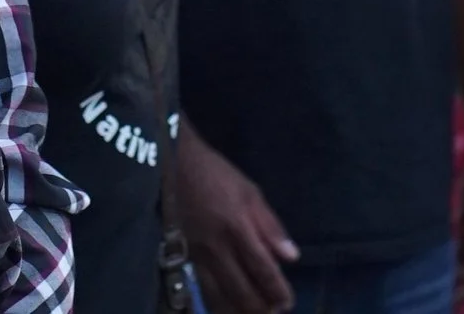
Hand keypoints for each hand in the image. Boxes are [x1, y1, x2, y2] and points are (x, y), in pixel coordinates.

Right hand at [178, 128, 296, 313]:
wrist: (171, 164)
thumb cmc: (215, 175)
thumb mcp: (250, 192)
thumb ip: (271, 226)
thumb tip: (292, 257)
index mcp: (237, 228)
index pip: (262, 269)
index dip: (277, 291)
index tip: (287, 302)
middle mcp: (216, 247)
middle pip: (241, 291)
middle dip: (260, 308)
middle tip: (273, 312)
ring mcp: (196, 256)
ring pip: (218, 297)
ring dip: (238, 311)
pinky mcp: (181, 258)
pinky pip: (200, 290)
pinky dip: (215, 304)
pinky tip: (224, 308)